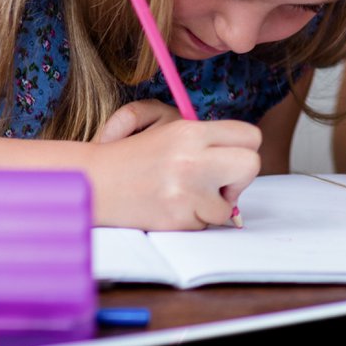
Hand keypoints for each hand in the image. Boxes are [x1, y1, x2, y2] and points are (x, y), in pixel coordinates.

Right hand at [91, 100, 261, 230]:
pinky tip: (171, 207)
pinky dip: (193, 219)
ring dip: (211, 204)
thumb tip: (239, 153)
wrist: (93, 183)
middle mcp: (192, 159)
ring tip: (182, 193)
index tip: (227, 158)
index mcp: (191, 132)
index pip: (250, 136)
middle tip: (219, 181)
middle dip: (241, 177)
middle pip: (252, 165)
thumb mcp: (162, 122)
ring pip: (229, 204)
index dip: (243, 148)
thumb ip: (206, 133)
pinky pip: (206, 224)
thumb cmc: (131, 153)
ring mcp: (186, 192)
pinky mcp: (177, 219)